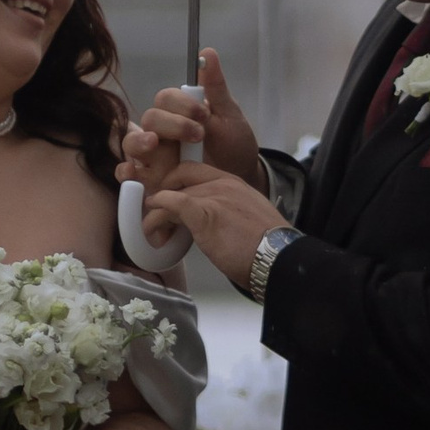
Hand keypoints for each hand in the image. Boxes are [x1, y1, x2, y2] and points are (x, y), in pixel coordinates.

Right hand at [118, 48, 266, 248]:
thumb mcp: (229, 116)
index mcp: (178, 113)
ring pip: (132, 143)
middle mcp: (162, 132)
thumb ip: (215, 88)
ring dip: (139, 141)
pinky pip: (129, 174)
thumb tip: (208, 52)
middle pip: (149, 119)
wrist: (241, 177)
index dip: (182, 105)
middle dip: (170, 124)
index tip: (204, 114)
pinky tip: (132, 172)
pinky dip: (125, 171)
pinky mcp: (152, 179)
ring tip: (153, 144)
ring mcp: (154, 156)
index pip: (166, 99)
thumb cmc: (233, 144)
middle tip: (197, 135)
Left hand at [154, 163, 288, 292]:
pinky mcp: (205, 213)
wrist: (279, 258)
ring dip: (156, 211)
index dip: (178, 182)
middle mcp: (223, 183)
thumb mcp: (248, 220)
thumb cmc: (267, 248)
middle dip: (163, 190)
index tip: (169, 198)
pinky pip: (172, 203)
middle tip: (155, 211)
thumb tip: (212, 225)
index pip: (197, 171)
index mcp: (235, 183)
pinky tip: (151, 227)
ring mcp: (214, 196)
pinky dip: (158, 214)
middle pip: (181, 176)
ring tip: (150, 229)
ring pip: (172, 193)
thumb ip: (228, 213)